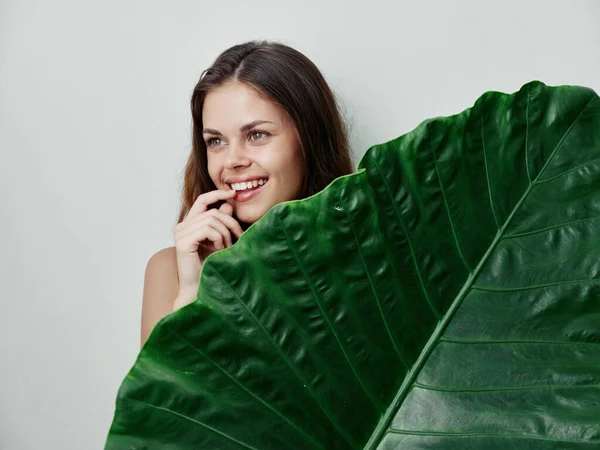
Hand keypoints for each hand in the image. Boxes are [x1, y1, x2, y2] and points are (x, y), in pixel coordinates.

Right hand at [173, 189, 242, 307]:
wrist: (201, 288)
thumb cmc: (211, 267)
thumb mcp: (220, 241)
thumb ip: (222, 223)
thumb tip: (229, 205)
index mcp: (189, 224)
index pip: (202, 200)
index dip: (217, 194)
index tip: (233, 193)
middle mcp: (182, 226)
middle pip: (213, 212)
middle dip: (230, 223)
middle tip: (238, 238)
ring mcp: (181, 234)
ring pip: (212, 220)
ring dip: (225, 234)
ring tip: (227, 248)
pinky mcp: (183, 242)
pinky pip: (208, 229)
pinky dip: (219, 238)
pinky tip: (219, 250)